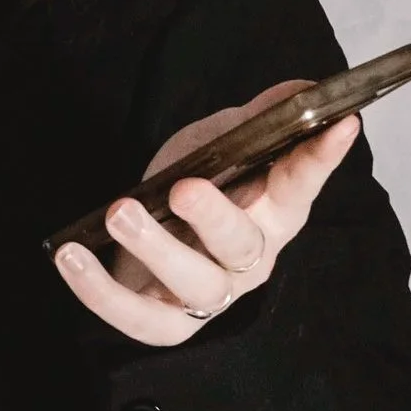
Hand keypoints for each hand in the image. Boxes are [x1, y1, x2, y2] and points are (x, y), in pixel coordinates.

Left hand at [53, 82, 359, 346]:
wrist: (146, 235)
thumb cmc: (194, 187)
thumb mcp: (223, 144)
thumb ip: (258, 120)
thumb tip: (302, 87)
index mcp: (274, 210)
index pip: (302, 184)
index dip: (320, 158)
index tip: (339, 124)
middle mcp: (249, 259)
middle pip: (242, 245)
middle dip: (214, 217)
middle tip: (183, 188)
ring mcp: (209, 295)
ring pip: (193, 284)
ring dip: (155, 249)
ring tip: (121, 212)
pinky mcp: (165, 322)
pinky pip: (137, 317)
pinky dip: (99, 291)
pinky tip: (70, 255)